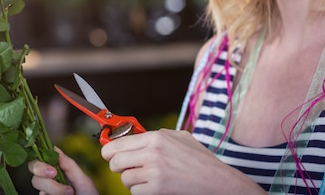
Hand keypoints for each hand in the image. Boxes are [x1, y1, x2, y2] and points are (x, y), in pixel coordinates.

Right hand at [28, 147, 98, 194]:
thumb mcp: (83, 180)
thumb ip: (69, 165)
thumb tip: (55, 149)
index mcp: (58, 173)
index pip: (40, 161)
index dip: (41, 161)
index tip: (52, 167)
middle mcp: (50, 183)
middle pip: (34, 173)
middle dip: (43, 173)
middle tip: (54, 175)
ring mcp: (47, 193)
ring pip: (37, 184)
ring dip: (52, 188)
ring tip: (68, 193)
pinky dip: (50, 194)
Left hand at [101, 129, 263, 194]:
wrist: (216, 181)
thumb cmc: (200, 159)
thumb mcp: (180, 137)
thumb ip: (157, 136)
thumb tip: (134, 136)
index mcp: (156, 137)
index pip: (118, 143)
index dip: (109, 149)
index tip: (107, 152)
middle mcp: (152, 153)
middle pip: (114, 161)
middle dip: (117, 165)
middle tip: (126, 167)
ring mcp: (154, 172)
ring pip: (124, 178)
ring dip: (132, 180)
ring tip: (146, 177)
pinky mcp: (157, 189)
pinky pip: (135, 192)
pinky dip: (141, 191)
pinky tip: (154, 186)